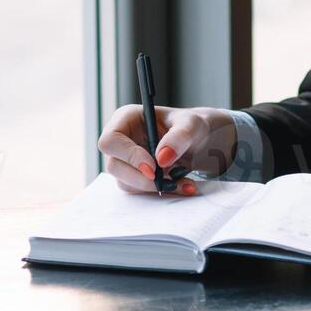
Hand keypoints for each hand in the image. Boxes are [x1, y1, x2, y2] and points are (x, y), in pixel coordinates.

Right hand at [97, 105, 237, 194]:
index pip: (111, 140)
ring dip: (153, 187)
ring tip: (182, 182)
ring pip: (125, 182)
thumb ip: (179, 137)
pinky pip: (139, 190)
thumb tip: (162, 158)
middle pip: (114, 165)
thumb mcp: (191, 124)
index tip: (153, 168)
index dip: (128, 156)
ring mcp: (125, 160)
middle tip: (168, 181)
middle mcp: (121, 140)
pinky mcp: (134, 176)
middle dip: (141, 178)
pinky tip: (180, 185)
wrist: (199, 141)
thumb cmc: (191, 125)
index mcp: (126, 119)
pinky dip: (160, 191)